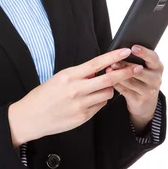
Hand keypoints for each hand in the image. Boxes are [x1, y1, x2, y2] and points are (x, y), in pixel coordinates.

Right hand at [8, 47, 138, 144]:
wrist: (30, 117)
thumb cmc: (44, 95)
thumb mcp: (59, 78)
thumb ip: (79, 75)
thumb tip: (98, 70)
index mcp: (69, 76)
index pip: (96, 63)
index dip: (113, 57)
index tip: (126, 51)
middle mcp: (76, 90)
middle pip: (108, 80)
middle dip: (125, 73)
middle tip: (136, 68)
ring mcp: (80, 105)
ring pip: (107, 94)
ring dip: (108, 89)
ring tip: (97, 89)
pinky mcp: (83, 117)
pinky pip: (100, 106)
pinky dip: (99, 101)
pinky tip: (89, 101)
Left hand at [105, 45, 163, 126]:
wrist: (145, 102)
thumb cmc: (141, 78)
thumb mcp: (144, 68)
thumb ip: (135, 60)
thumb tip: (120, 51)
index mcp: (157, 67)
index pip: (153, 57)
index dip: (143, 52)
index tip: (133, 47)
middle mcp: (156, 78)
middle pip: (139, 71)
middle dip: (125, 66)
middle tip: (114, 62)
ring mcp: (149, 91)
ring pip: (131, 81)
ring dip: (118, 75)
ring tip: (108, 70)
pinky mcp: (139, 100)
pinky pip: (125, 90)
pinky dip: (116, 84)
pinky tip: (109, 80)